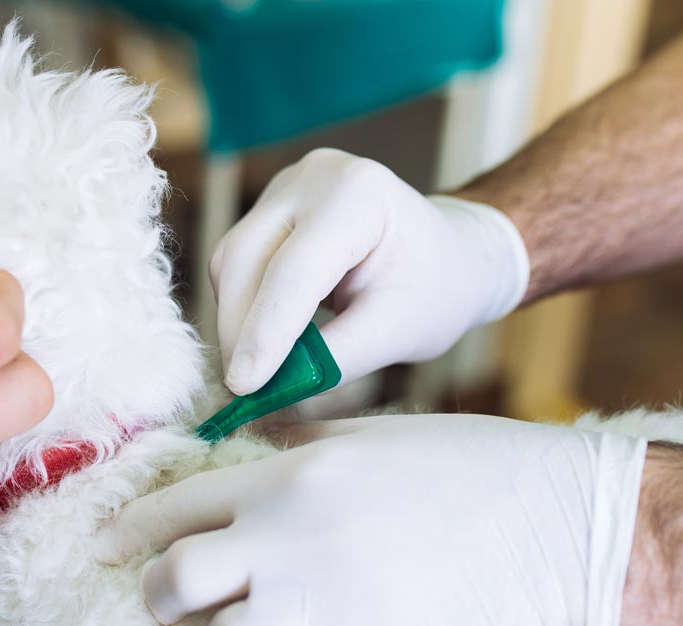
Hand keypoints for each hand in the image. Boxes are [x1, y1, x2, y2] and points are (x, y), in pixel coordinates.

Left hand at [97, 414, 645, 625]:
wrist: (559, 526)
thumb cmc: (476, 470)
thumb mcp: (376, 436)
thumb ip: (300, 452)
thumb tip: (248, 462)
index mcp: (292, 473)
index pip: (174, 504)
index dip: (129, 531)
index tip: (109, 551)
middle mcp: (288, 537)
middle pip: (170, 582)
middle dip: (161, 597)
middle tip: (178, 606)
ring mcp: (318, 606)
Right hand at [211, 149, 528, 394]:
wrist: (450, 257)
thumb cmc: (435, 292)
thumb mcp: (396, 333)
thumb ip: (334, 361)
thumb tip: (270, 391)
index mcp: (361, 195)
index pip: (296, 270)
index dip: (265, 331)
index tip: (244, 386)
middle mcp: (316, 176)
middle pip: (247, 256)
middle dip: (241, 329)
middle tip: (247, 390)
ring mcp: (289, 185)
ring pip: (232, 259)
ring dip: (237, 319)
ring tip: (260, 368)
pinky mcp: (273, 204)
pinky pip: (238, 259)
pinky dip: (245, 304)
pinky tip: (267, 336)